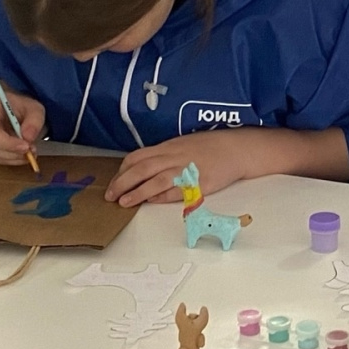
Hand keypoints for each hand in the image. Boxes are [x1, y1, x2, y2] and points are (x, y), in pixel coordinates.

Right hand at [0, 87, 43, 164]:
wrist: (22, 116)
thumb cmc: (23, 108)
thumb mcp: (34, 108)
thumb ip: (34, 119)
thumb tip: (28, 137)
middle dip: (7, 144)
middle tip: (27, 147)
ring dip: (13, 154)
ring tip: (31, 150)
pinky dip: (14, 159)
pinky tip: (26, 155)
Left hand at [105, 131, 253, 206]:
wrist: (237, 149)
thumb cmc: (211, 147)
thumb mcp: (184, 145)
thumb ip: (165, 156)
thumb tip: (145, 168)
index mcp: (169, 147)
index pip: (139, 156)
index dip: (123, 170)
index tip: (114, 181)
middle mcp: (175, 156)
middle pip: (142, 168)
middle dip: (122, 182)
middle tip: (110, 195)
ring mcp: (187, 169)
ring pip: (156, 180)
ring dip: (138, 192)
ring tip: (124, 202)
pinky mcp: (199, 182)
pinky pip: (177, 190)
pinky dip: (162, 197)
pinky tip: (152, 202)